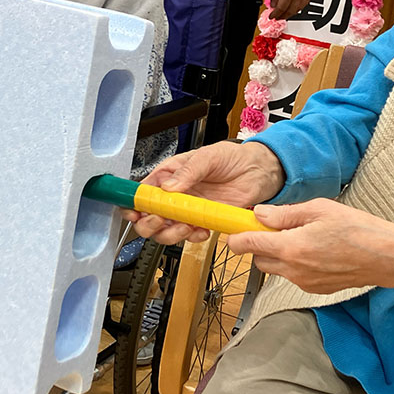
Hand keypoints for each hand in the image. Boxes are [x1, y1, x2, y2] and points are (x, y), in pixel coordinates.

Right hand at [126, 141, 285, 244]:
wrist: (259, 172)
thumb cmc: (233, 158)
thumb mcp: (209, 156)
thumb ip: (189, 170)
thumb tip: (169, 186)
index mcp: (169, 175)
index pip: (142, 191)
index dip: (133, 204)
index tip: (134, 211)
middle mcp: (175, 195)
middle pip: (148, 217)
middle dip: (149, 223)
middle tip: (161, 220)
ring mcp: (188, 210)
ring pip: (165, 231)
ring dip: (171, 234)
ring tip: (185, 226)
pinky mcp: (203, 222)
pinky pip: (189, 236)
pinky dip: (193, 237)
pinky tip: (202, 229)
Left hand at [227, 198, 393, 293]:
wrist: (386, 257)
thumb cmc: (358, 229)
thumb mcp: (320, 209)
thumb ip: (285, 213)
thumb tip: (259, 215)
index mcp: (292, 248)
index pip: (249, 245)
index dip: (236, 237)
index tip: (233, 231)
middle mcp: (294, 270)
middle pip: (259, 259)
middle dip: (260, 244)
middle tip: (275, 227)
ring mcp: (304, 283)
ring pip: (276, 268)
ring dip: (278, 254)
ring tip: (301, 236)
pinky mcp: (314, 289)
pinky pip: (293, 275)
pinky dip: (294, 263)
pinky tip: (315, 250)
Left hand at [268, 0, 317, 19]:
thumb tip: (273, 2)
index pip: (282, 6)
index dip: (276, 13)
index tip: (272, 16)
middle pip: (291, 10)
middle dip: (283, 15)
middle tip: (277, 17)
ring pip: (299, 8)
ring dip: (291, 13)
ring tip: (284, 14)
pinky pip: (305, 3)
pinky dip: (299, 7)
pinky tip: (294, 7)